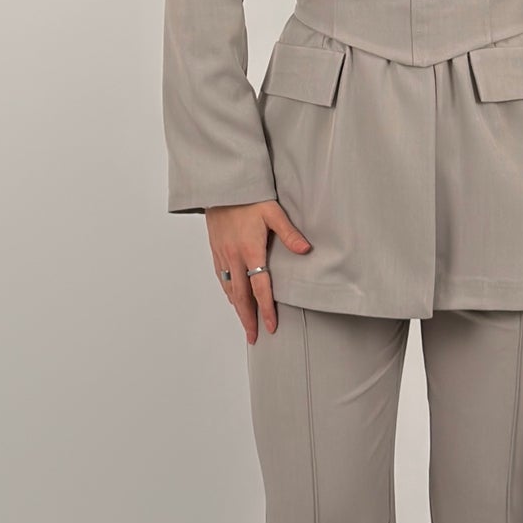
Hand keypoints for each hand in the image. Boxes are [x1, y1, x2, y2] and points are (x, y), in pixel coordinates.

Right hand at [204, 201, 311, 342]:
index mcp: (250, 250)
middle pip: (241, 296)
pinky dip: (228, 292)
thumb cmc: (249, 197)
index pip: (260, 288)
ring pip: (229, 289)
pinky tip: (232, 298)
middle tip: (254, 336)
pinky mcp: (216, 251)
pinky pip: (221, 278)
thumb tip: (305, 250)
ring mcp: (223, 255)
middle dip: (248, 318)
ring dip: (237, 309)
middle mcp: (234, 257)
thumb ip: (289, 233)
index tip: (270, 327)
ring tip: (245, 323)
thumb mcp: (273, 212)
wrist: (221, 186)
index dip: (266, 309)